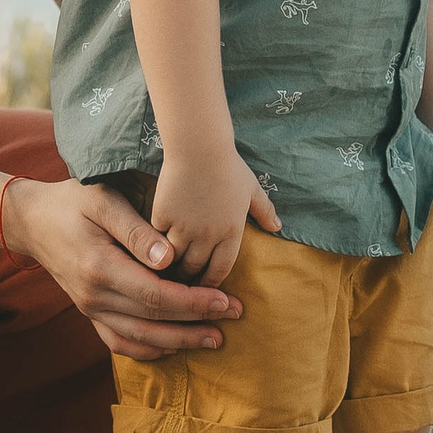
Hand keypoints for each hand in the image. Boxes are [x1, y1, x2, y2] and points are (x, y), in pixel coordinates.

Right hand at [2, 177, 244, 359]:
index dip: (193, 302)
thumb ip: (136, 230)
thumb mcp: (103, 201)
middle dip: (197, 323)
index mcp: (100, 268)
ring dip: (179, 343)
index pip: (156, 295)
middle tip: (234, 317)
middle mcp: (94, 297)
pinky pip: (120, 343)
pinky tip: (173, 347)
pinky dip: (149, 350)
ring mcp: (90, 309)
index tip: (225, 300)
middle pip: (153, 321)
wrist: (33, 220)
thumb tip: (170, 259)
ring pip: (140, 339)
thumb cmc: (73, 202)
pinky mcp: (90, 313)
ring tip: (213, 338)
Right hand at [150, 151, 282, 286]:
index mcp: (231, 233)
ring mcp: (184, 228)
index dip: (211, 282)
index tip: (205, 285)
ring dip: (172, 262)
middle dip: (189, 277)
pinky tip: (154, 242)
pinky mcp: (164, 216)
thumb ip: (265, 211)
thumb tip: (278, 227)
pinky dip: (157, 241)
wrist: (199, 147)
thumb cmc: (228, 165)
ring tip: (166, 265)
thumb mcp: (252, 189)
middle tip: (182, 280)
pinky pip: (158, 238)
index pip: (221, 270)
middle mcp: (208, 236)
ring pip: (175, 257)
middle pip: (195, 268)